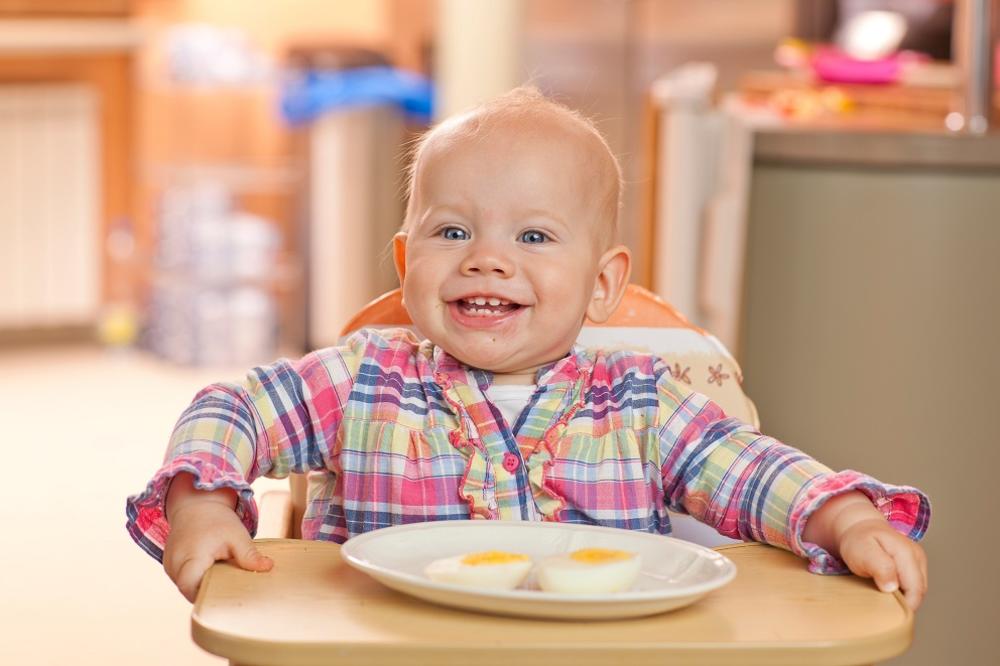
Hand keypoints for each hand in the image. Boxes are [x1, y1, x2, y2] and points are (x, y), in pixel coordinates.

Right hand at [163, 473, 272, 602]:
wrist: (196, 505)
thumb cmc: (216, 520)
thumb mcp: (237, 535)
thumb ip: (249, 555)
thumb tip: (268, 567)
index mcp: (190, 557)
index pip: (191, 589)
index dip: (208, 596)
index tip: (228, 594)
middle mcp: (174, 564)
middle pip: (190, 592)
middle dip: (209, 593)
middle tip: (231, 589)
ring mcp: (169, 566)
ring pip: (187, 588)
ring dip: (203, 586)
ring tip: (222, 576)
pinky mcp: (170, 566)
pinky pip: (184, 580)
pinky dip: (197, 579)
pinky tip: (212, 571)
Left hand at [802, 491, 926, 610]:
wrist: (859, 528)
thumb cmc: (858, 540)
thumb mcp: (863, 551)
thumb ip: (880, 567)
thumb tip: (892, 587)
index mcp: (907, 553)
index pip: (916, 589)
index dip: (906, 605)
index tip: (888, 612)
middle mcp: (917, 556)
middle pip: (919, 591)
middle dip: (905, 604)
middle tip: (884, 608)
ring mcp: (918, 561)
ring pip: (917, 590)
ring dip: (904, 598)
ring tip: (884, 599)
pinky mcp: (914, 565)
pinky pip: (912, 585)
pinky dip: (902, 592)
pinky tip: (888, 593)